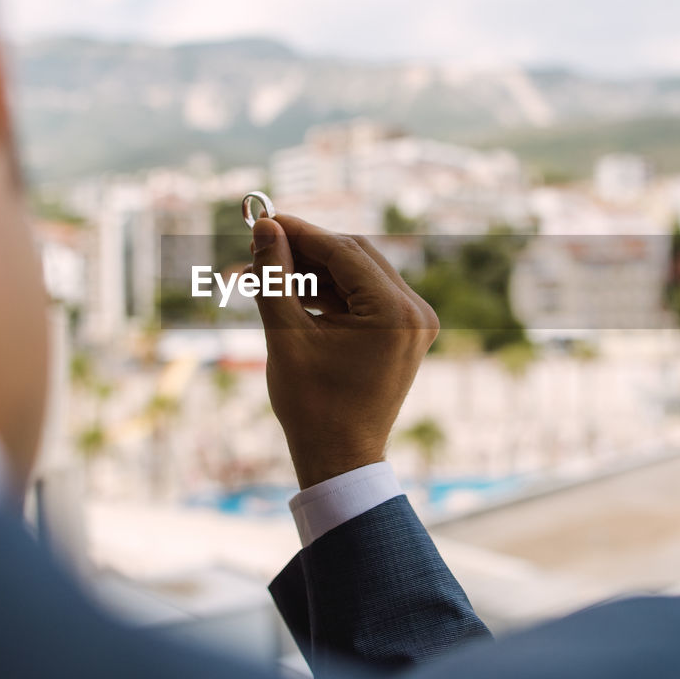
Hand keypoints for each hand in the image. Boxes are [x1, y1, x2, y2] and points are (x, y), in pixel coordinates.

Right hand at [251, 214, 439, 487]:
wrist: (340, 459)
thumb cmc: (312, 407)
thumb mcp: (286, 335)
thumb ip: (274, 276)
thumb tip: (263, 228)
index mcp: (395, 313)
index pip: (343, 252)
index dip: (300, 232)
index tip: (264, 219)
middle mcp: (416, 312)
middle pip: (355, 257)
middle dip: (307, 249)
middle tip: (263, 241)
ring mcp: (415, 323)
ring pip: (358, 275)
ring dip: (316, 271)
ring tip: (270, 272)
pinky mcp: (405, 333)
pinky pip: (365, 297)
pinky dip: (332, 293)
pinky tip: (294, 293)